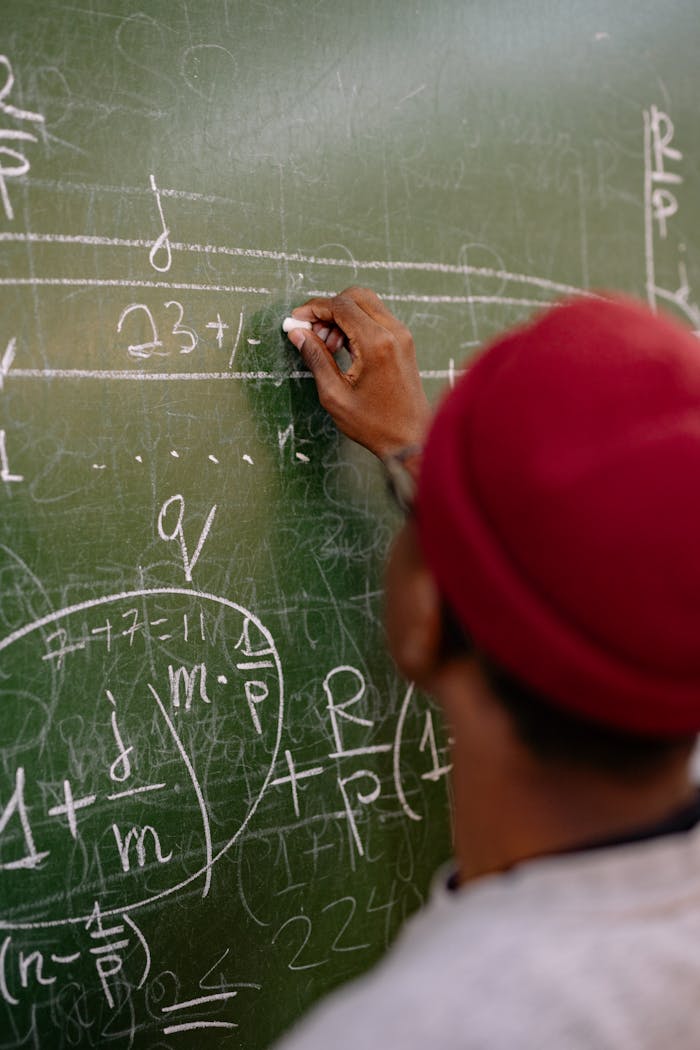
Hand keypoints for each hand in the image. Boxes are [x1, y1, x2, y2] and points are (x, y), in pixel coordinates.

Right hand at [286, 286, 430, 459]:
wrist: (411, 438)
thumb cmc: (375, 424)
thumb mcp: (335, 395)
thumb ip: (315, 358)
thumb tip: (298, 333)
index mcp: (376, 343)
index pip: (340, 306)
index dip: (313, 309)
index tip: (296, 321)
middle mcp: (393, 332)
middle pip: (355, 296)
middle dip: (328, 309)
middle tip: (312, 333)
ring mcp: (402, 335)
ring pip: (366, 304)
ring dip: (342, 316)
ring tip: (327, 346)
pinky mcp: (404, 342)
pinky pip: (376, 318)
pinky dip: (356, 324)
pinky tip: (343, 348)